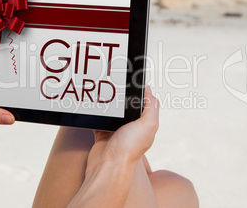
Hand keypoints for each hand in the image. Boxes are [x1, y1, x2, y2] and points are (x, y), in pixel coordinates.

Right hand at [67, 87, 158, 207]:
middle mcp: (133, 128)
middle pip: (130, 107)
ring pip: (114, 113)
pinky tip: (95, 105)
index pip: (147, 104)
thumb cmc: (129, 148)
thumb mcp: (148, 125)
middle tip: (118, 84)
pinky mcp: (103, 135)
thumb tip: (148, 90)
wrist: (108, 166)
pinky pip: (100, 120)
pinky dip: (97, 114)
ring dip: (110, 104)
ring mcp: (117, 132)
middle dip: (125, 96)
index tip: (134, 81)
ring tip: (106, 92)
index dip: (143, 93)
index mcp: (145, 125)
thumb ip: (151, 107)